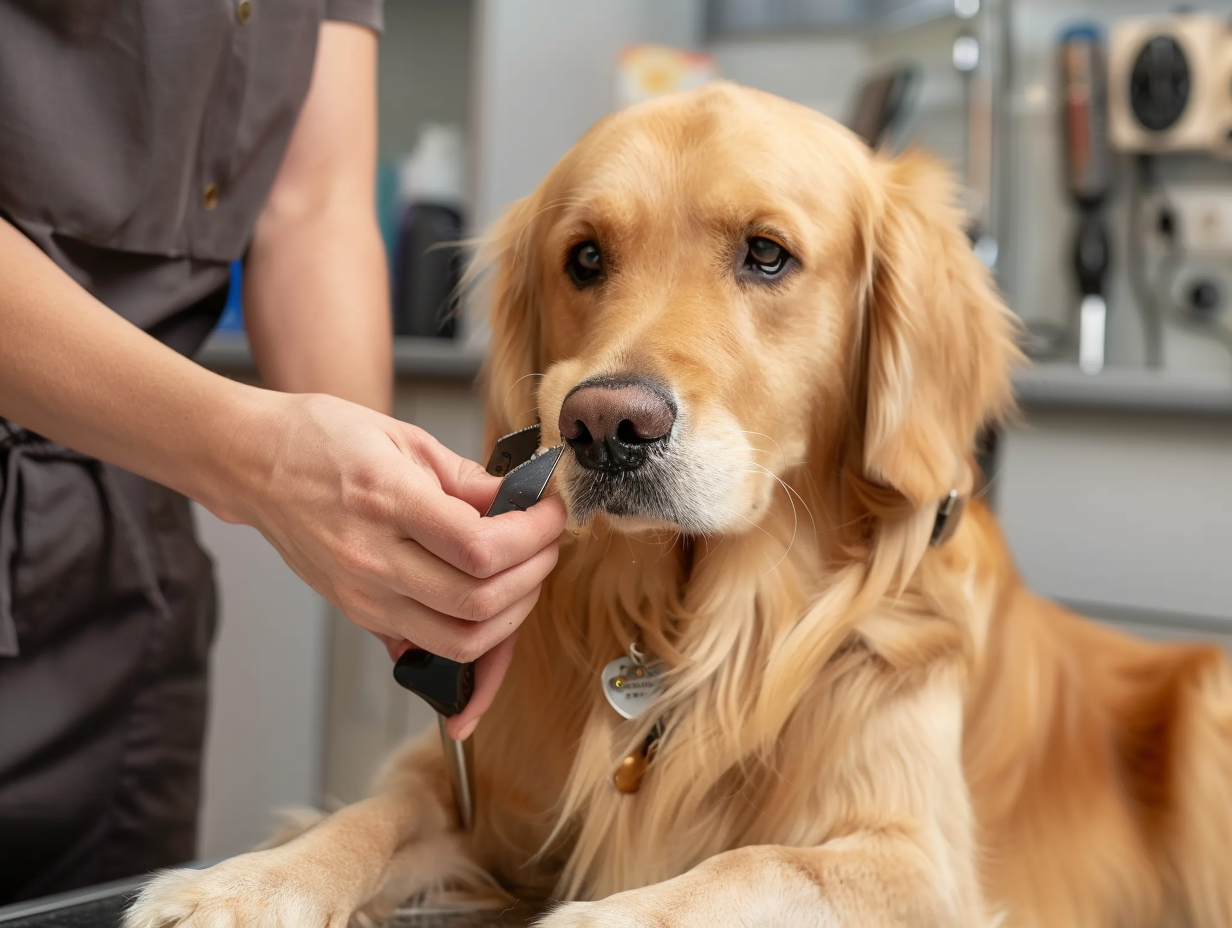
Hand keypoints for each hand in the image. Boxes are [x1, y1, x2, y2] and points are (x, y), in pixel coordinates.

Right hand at [221, 392, 565, 738]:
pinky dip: (474, 642)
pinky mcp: (361, 614)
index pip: (480, 547)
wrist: (253, 464)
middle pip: (479, 601)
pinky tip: (494, 615)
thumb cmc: (320, 440)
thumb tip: (522, 502)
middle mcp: (371, 560)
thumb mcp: (403, 438)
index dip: (533, 535)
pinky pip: (431, 649)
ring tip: (525, 574)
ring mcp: (363, 596)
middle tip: (547, 543)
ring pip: (461, 640)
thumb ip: (468, 479)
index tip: (551, 513)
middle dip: (534, 574)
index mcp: (386, 503)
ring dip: (512, 615)